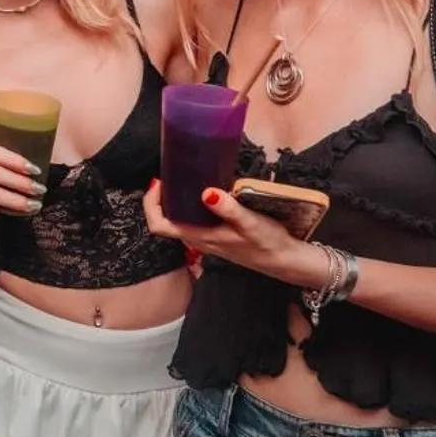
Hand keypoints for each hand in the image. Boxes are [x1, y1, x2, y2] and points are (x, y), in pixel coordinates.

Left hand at [144, 180, 327, 287]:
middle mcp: (198, 240)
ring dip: (176, 202)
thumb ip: (228, 209)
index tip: (160, 184)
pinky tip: (202, 193)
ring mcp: (206, 240)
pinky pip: (192, 221)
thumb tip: (206, 193)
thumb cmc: (267, 243)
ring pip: (179, 221)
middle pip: (165, 221)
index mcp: (200, 237)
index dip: (152, 204)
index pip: (159, 225)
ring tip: (183, 180)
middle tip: (171, 176)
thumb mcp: (250, 223)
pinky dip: (190, 206)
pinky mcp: (215, 237)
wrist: (283, 260)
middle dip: (161, 198)